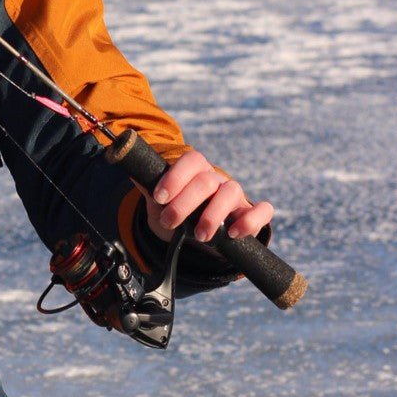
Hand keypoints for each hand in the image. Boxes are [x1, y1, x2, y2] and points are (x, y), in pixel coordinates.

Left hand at [144, 149, 272, 244]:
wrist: (193, 233)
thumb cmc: (176, 210)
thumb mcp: (159, 200)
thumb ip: (147, 185)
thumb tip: (133, 171)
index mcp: (195, 170)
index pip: (191, 160)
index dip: (175, 177)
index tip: (159, 197)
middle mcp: (216, 179)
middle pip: (206, 181)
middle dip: (184, 204)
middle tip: (170, 221)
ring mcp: (235, 195)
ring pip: (230, 192)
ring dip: (213, 216)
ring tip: (200, 236)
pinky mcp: (250, 213)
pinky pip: (262, 210)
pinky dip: (251, 220)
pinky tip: (234, 233)